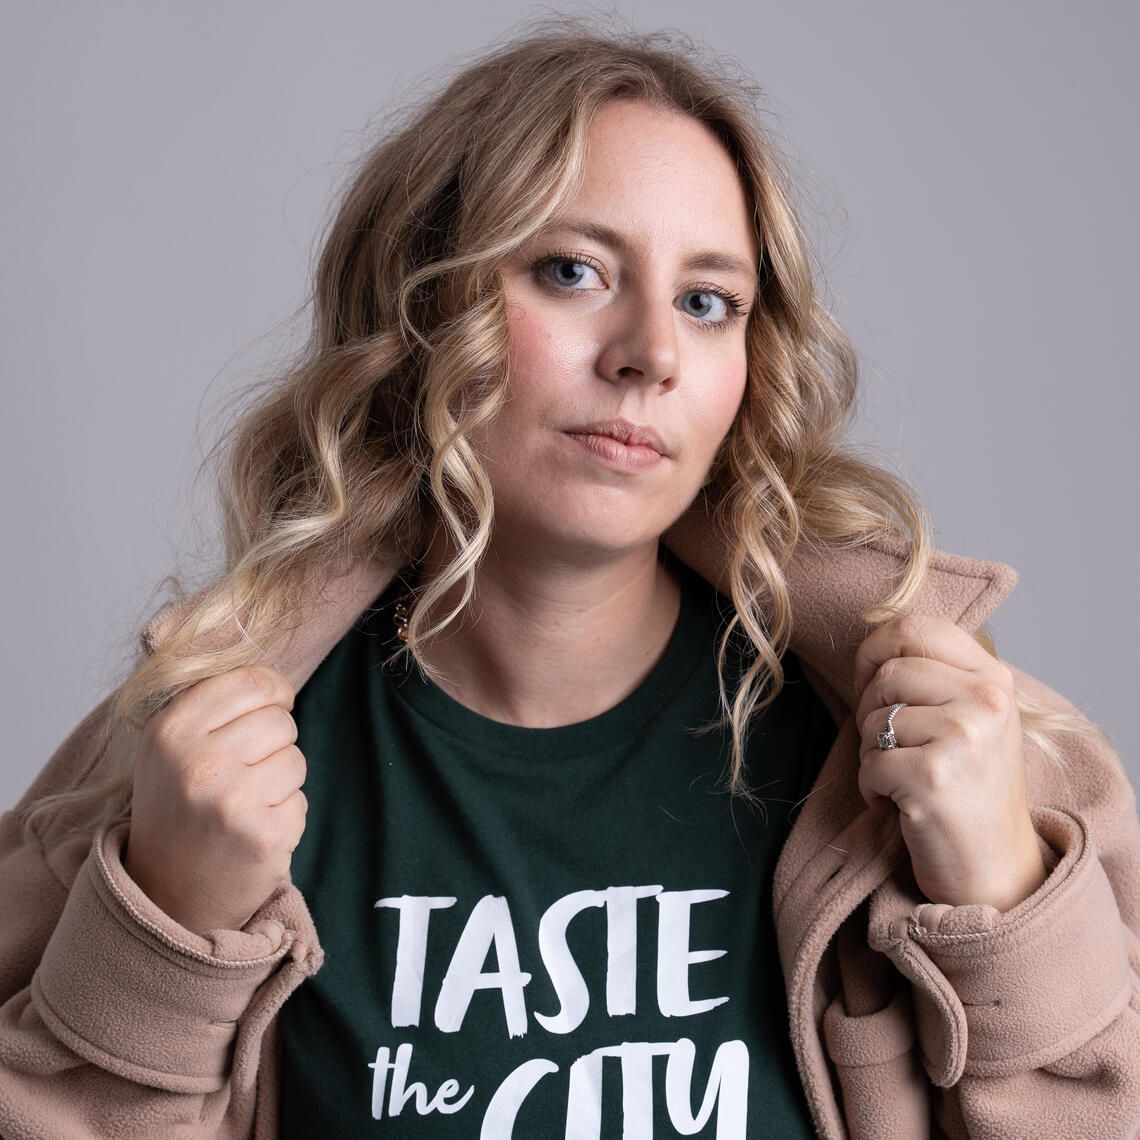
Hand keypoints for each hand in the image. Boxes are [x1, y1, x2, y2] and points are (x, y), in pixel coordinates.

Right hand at [123, 665, 306, 935]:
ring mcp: (231, 801)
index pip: (252, 682)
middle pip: (281, 720)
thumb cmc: (178, 808)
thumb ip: (213, 706)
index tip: (273, 705)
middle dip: (274, 743)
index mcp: (170, 731)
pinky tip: (251, 832)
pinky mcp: (264, 836)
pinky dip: (284, 816)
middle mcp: (197, 763)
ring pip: (296, 759)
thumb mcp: (170, 748)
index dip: (274, 691)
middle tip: (243, 774)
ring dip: (280, 782)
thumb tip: (273, 679)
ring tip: (243, 805)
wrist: (166, 895)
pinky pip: (300, 801)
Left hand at [853, 615, 1045, 911]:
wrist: (996, 870)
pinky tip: (901, 806)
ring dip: (871, 754)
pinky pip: (869, 763)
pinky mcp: (933, 777)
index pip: (914, 627)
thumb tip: (873, 644)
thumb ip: (933, 675)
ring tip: (903, 779)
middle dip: (869, 710)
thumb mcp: (970, 718)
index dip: (875, 650)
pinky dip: (872, 790)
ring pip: (872, 719)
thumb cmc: (968, 790)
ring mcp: (963, 738)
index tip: (870, 683)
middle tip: (889, 746)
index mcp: (993, 678)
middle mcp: (986, 701)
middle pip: (887, 673)